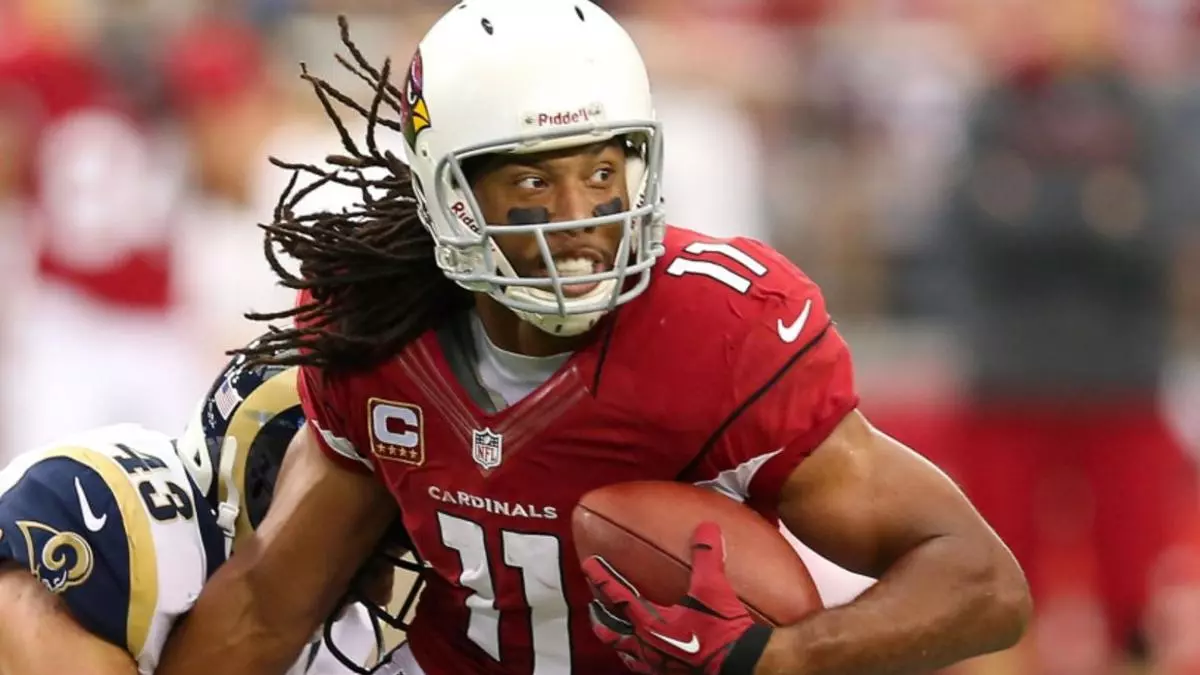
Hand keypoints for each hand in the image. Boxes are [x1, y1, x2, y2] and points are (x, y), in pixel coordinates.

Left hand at [581, 522, 772, 674]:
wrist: (742, 663)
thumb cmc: (722, 629)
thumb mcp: (714, 588)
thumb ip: (707, 556)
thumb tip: (707, 528)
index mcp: (650, 622)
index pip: (616, 595)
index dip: (601, 577)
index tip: (588, 564)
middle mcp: (647, 645)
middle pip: (610, 631)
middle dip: (599, 617)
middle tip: (593, 605)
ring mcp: (656, 664)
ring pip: (624, 652)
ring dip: (616, 640)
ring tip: (614, 633)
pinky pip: (643, 668)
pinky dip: (637, 658)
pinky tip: (645, 655)